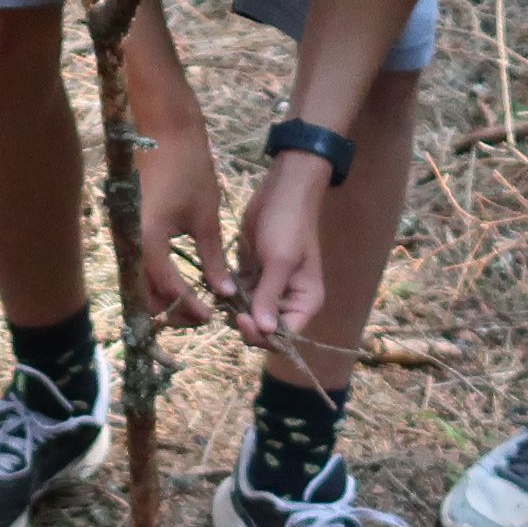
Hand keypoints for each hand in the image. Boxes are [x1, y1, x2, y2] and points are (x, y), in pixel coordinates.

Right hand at [135, 120, 234, 327]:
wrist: (162, 127)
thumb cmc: (188, 166)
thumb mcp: (206, 217)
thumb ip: (212, 258)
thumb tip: (223, 291)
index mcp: (148, 240)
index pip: (169, 289)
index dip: (191, 306)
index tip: (212, 315)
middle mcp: (129, 243)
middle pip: (145, 296)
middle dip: (173, 311)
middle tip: (202, 315)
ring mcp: (124, 237)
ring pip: (139, 285)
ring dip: (163, 299)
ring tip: (193, 302)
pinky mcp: (126, 231)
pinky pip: (138, 267)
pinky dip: (156, 282)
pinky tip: (179, 284)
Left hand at [235, 153, 332, 354]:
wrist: (282, 189)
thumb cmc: (289, 223)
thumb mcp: (280, 259)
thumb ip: (270, 295)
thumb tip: (265, 331)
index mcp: (306, 301)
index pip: (286, 336)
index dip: (263, 336)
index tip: (242, 319)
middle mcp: (289, 300)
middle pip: (265, 330)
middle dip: (247, 324)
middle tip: (230, 309)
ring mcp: (270, 289)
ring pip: (248, 315)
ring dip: (234, 310)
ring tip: (225, 294)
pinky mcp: (253, 276)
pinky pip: (238, 297)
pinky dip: (228, 295)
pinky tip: (221, 283)